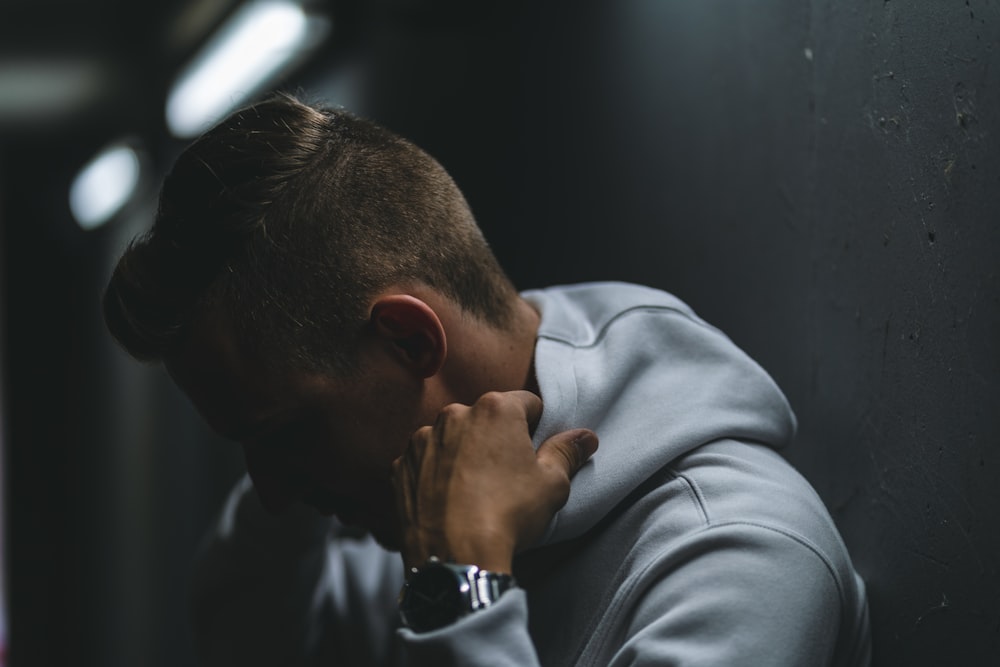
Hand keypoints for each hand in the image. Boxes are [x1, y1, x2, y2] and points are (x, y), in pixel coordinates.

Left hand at [392, 390, 597, 573]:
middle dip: (497, 439)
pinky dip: (435, 475)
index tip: (534, 453)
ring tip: (474, 492)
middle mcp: (454, 414)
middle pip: (485, 418)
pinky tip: (448, 501)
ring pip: (452, 438)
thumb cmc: (508, 515)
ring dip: (463, 454)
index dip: (535, 427)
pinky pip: (424, 462)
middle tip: (506, 476)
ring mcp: (422, 440)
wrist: (454, 557)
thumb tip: (585, 437)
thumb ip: (567, 453)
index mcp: (495, 409)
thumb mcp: (551, 485)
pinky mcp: (400, 466)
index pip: (526, 403)